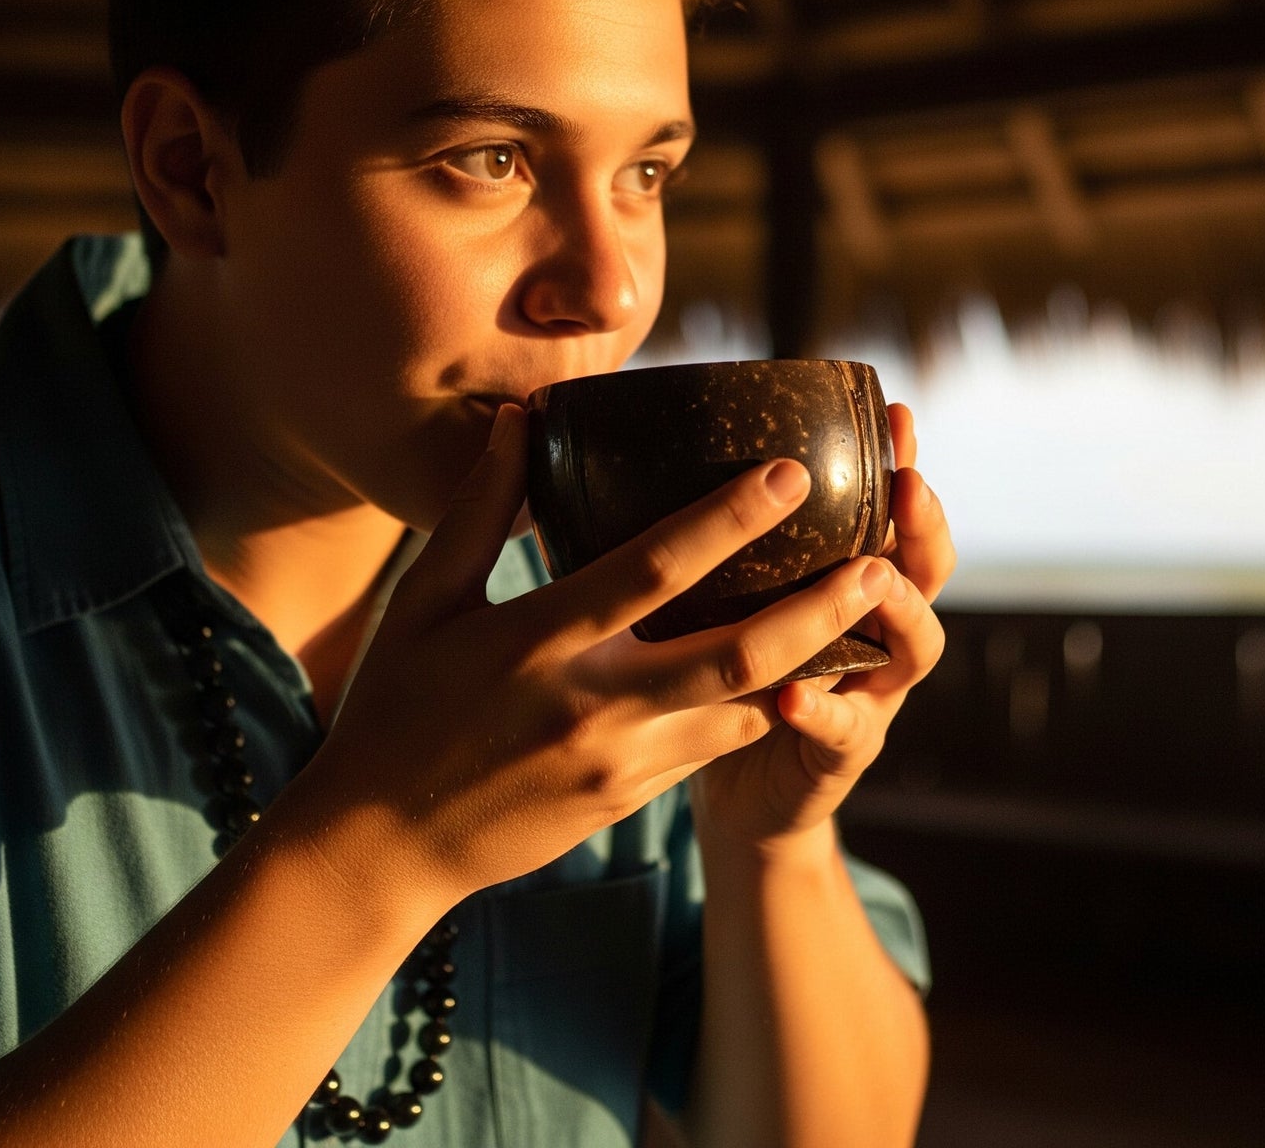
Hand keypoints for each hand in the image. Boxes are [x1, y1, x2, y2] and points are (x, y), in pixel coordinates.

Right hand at [289, 405, 898, 907]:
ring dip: (813, 662)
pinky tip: (808, 672)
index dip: (729, 519)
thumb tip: (524, 417)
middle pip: (734, 654)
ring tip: (870, 614)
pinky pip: (717, 745)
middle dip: (818, 609)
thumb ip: (480, 507)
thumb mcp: (423, 600)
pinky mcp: (632, 798)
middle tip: (881, 561)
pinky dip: (769, 704)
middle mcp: (593, 705)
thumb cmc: (394, 706)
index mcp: (538, 642)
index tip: (791, 472)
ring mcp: (620, 763)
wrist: (383, 847)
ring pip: (744, 709)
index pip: (652, 570)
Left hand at [690, 403, 951, 850]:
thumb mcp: (734, 595)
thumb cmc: (729, 671)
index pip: (891, 516)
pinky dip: (822, 713)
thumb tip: (661, 445)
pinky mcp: (839, 760)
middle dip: (924, 526)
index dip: (902, 466)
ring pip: (913, 649)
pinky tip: (793, 697)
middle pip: (925, 573)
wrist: (738, 791)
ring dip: (899, 610)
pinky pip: (845, 735)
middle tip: (908, 485)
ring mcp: (868, 697)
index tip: (897, 416)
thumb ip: (732, 538)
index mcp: (848, 585)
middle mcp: (876, 634)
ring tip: (874, 577)